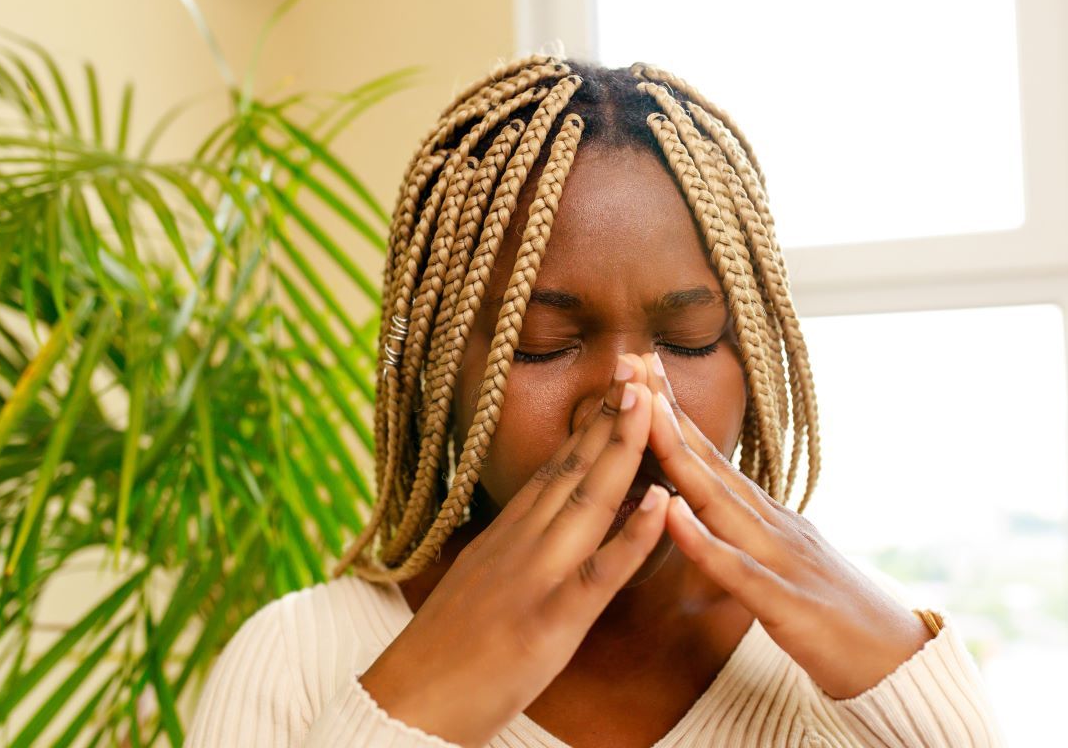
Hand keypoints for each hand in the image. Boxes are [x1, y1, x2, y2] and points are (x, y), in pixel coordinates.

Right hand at [357, 354, 670, 746]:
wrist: (409, 703)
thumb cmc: (449, 647)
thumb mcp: (482, 576)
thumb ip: (518, 542)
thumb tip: (550, 513)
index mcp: (510, 532)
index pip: (559, 464)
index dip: (592, 420)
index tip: (619, 381)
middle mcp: (523, 542)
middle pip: (574, 467)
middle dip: (611, 414)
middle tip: (640, 365)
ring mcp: (537, 577)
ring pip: (587, 502)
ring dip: (621, 450)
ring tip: (650, 404)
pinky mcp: (550, 621)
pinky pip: (598, 574)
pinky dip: (630, 537)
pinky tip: (658, 504)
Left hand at [640, 351, 932, 700]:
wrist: (903, 667)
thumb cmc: (837, 621)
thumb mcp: (785, 568)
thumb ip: (747, 538)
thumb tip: (707, 513)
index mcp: (767, 520)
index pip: (711, 459)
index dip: (674, 417)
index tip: (641, 372)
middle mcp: (774, 526)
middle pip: (710, 464)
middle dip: (668, 415)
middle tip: (633, 364)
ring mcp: (783, 561)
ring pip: (720, 503)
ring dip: (680, 458)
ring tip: (645, 416)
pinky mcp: (789, 606)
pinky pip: (737, 570)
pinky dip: (703, 541)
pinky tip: (671, 514)